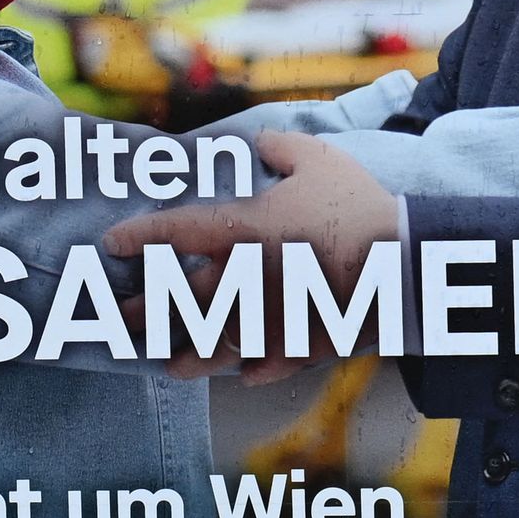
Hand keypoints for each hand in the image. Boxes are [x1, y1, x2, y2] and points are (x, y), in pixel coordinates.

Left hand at [106, 133, 395, 382]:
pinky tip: (240, 374)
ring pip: (213, 347)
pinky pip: (267, 364)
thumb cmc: (358, 204)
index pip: (173, 233)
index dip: (138, 237)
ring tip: (168, 364)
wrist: (405, 259)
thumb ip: (279, 147)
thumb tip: (261, 143)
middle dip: (144, 313)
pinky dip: (250, 371)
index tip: (112, 243)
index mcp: (241, 230)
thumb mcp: (317, 159)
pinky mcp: (301, 344)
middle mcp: (243, 278)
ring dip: (186, 359)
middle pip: (178, 301)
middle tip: (120, 319)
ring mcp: (269, 318)